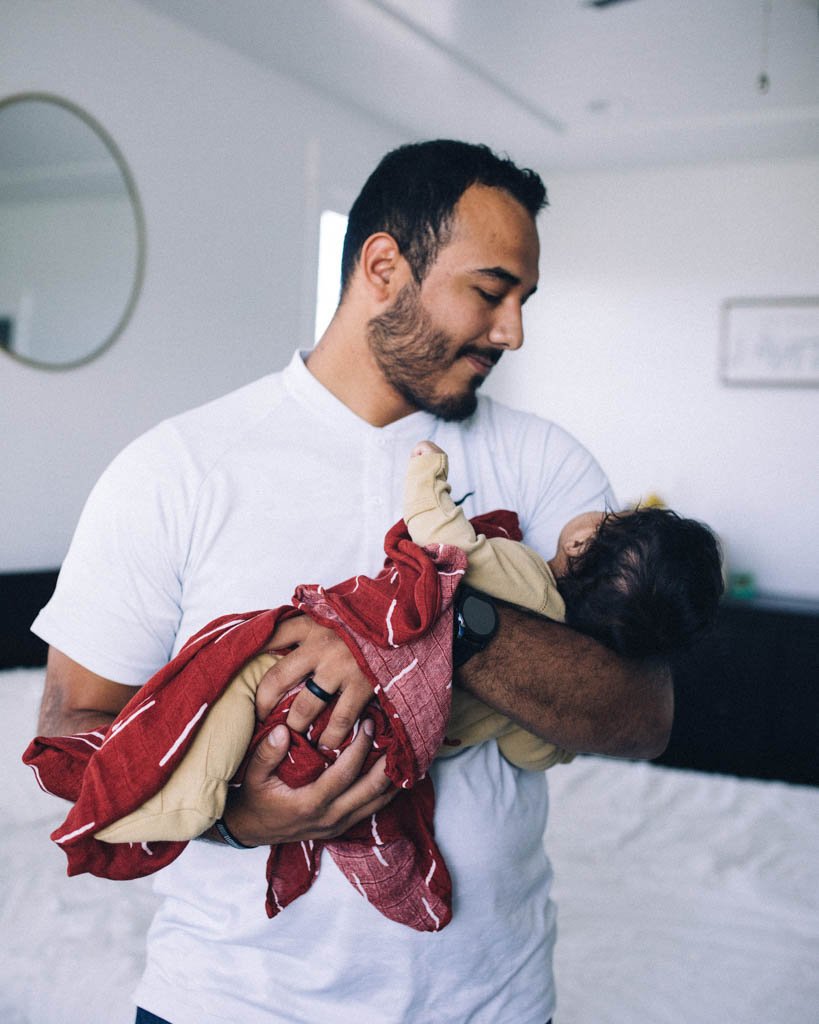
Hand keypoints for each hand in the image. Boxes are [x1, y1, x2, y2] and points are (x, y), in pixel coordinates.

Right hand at [222, 721, 394, 846]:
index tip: (369, 724)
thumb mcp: (253, 775)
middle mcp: (329, 817)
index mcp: (310, 803)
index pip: (345, 774)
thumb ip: (267, 753)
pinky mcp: (341, 826)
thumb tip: (283, 729)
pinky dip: (386, 791)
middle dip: (386, 762)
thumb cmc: (254, 798)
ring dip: (392, 778)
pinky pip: (371, 809)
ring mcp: (337, 825)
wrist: (250, 829)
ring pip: (377, 803)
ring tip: (404, 752)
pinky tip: (395, 772)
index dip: (360, 748)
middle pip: (370, 790)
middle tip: (395, 734)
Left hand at [257, 614, 374, 750]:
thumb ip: (311, 624)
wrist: (405, 620)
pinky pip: (339, 721)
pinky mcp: (363, 685)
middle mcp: (321, 644)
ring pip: (304, 707)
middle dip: (265, 704)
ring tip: (293, 737)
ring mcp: (341, 666)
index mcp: (311, 623)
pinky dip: (330, 738)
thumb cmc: (367, 619)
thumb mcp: (335, 612)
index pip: (270, 638)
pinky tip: (326, 746)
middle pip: (277, 680)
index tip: (247, 679)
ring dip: (296, 726)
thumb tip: (278, 638)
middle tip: (262, 719)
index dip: (253, 659)